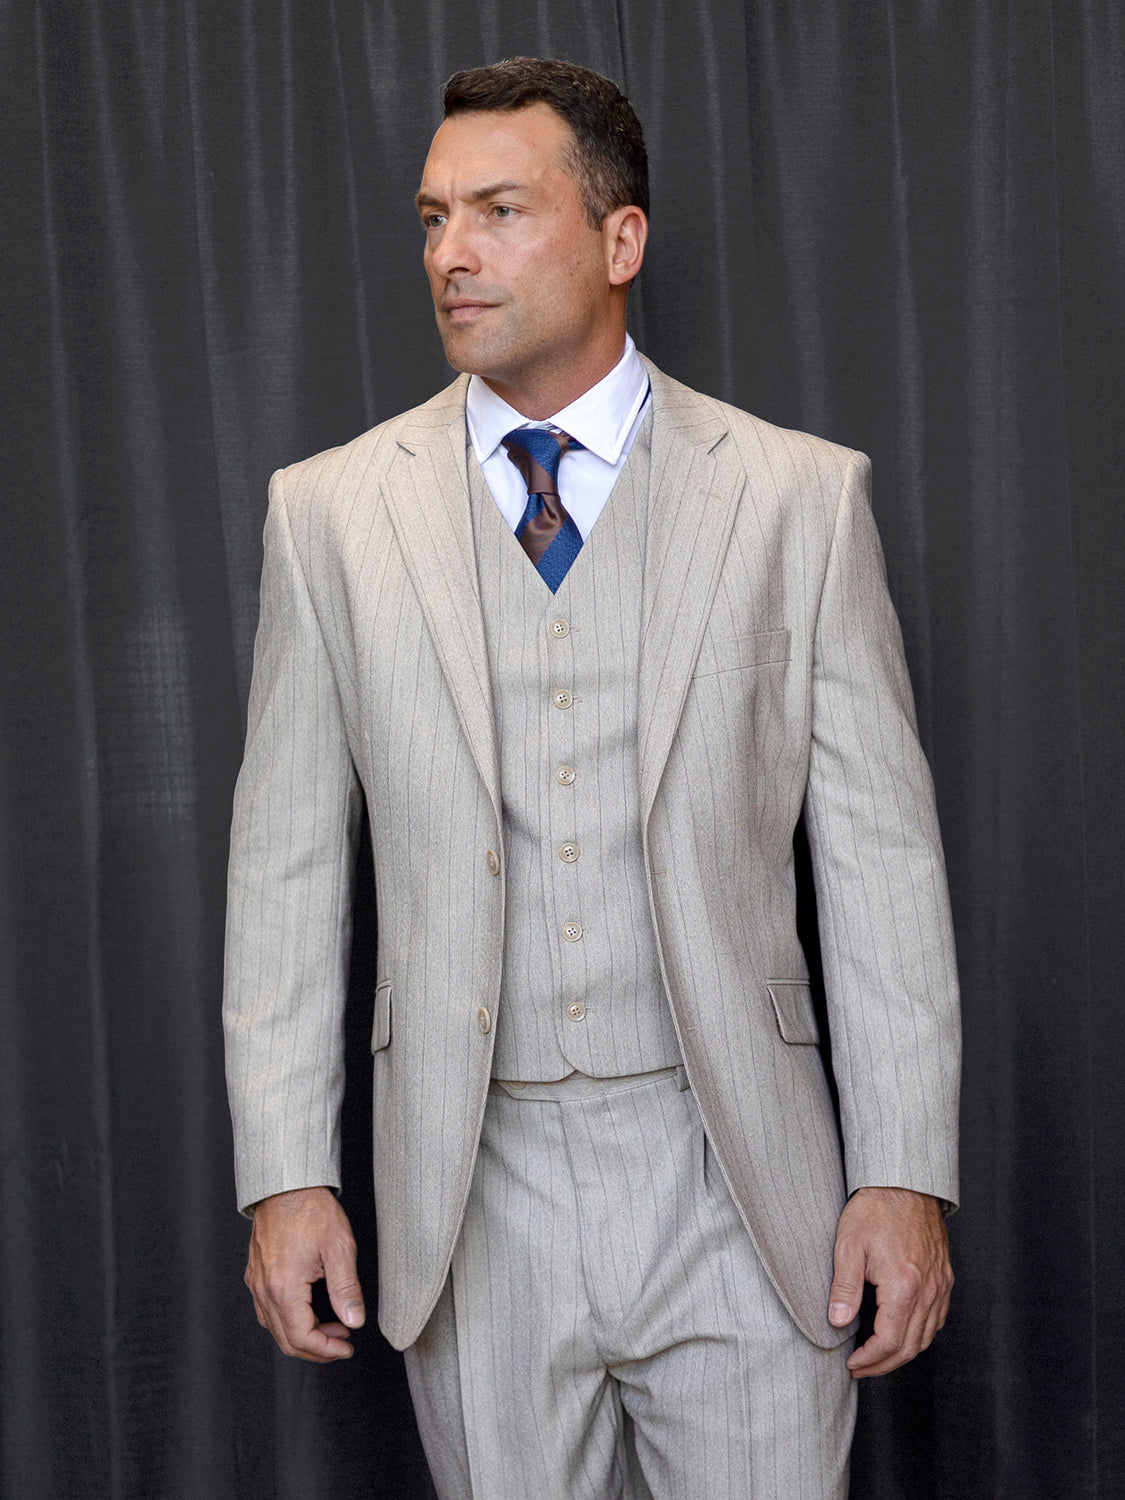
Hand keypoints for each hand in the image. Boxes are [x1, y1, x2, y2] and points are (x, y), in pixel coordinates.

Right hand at [245, 1186, 365, 1361]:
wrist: (286, 1183)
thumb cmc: (311, 1209)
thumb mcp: (339, 1247)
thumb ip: (346, 1289)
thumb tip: (354, 1321)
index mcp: (283, 1287)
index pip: (302, 1338)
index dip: (327, 1350)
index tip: (347, 1346)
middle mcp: (263, 1289)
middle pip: (286, 1340)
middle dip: (317, 1348)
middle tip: (343, 1340)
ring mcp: (256, 1283)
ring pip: (275, 1328)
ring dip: (303, 1335)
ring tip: (332, 1324)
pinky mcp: (255, 1274)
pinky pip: (268, 1311)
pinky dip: (290, 1321)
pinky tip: (310, 1311)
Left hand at [827, 1186, 951, 1377]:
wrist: (904, 1183)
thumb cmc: (875, 1209)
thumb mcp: (848, 1245)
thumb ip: (844, 1287)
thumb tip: (838, 1322)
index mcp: (904, 1286)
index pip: (890, 1342)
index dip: (870, 1360)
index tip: (852, 1364)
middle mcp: (928, 1290)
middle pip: (911, 1346)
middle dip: (884, 1364)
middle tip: (861, 1367)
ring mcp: (940, 1285)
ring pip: (927, 1336)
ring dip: (903, 1352)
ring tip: (877, 1355)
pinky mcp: (945, 1277)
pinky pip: (937, 1318)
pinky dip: (920, 1334)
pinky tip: (902, 1331)